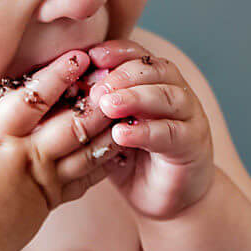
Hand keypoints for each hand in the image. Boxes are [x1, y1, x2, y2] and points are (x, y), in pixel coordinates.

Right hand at [0, 49, 126, 250]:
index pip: (32, 98)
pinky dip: (105, 160)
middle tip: (117, 76)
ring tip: (128, 106)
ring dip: (109, 126)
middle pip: (70, 122)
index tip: (78, 57)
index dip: (58, 75)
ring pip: (85, 149)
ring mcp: (42, 179)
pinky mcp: (53, 199)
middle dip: (96, 97)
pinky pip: (86, 177)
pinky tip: (121, 143)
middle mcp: (24, 156)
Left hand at [83, 41, 215, 219]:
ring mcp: (188, 117)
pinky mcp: (192, 144)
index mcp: (155, 83)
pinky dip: (145, 131)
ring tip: (107, 106)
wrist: (169, 197)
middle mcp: (176, 93)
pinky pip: (170, 132)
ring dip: (135, 97)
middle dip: (123, 75)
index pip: (138, 56)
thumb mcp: (109, 131)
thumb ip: (95, 111)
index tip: (91, 56)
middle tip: (96, 90)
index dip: (117, 52)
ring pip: (166, 96)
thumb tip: (59, 92)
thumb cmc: (135, 160)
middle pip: (154, 70)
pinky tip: (121, 134)